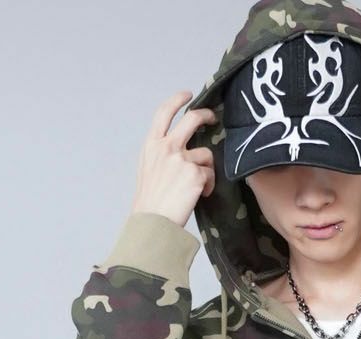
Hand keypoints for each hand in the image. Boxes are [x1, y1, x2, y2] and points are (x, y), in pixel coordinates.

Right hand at [130, 91, 217, 228]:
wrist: (153, 222)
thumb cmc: (150, 202)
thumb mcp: (148, 168)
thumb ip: (161, 152)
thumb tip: (181, 146)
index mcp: (152, 145)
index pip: (164, 112)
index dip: (177, 99)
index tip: (188, 94)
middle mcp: (167, 147)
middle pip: (192, 119)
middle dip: (206, 115)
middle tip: (212, 118)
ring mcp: (182, 159)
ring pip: (206, 154)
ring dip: (206, 169)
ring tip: (197, 187)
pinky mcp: (196, 174)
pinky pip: (210, 174)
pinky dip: (208, 185)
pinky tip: (199, 196)